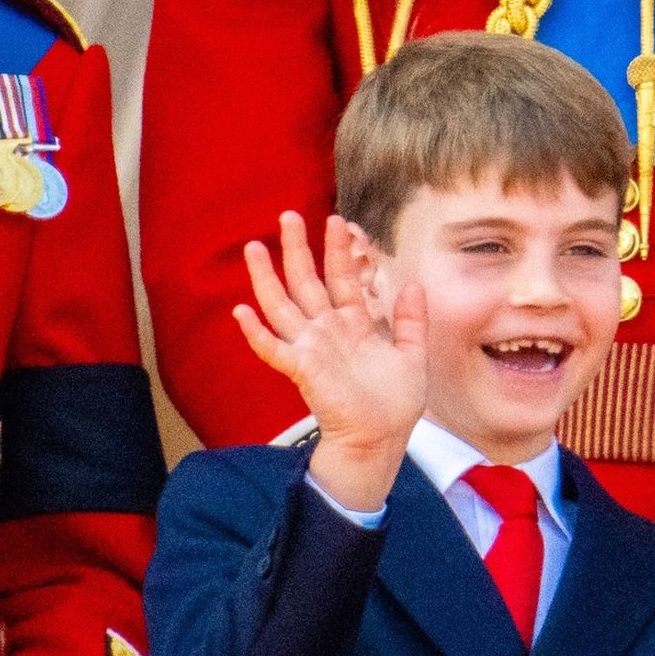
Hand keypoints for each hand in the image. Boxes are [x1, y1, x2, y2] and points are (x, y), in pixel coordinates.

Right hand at [236, 212, 427, 510]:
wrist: (380, 440)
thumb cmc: (394, 404)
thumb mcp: (413, 356)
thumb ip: (411, 321)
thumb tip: (413, 285)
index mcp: (353, 325)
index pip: (342, 278)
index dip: (338, 250)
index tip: (336, 220)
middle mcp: (327, 331)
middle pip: (307, 281)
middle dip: (297, 249)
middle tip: (288, 215)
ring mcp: (311, 348)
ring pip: (282, 306)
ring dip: (266, 278)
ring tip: (254, 247)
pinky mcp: (302, 370)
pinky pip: (272, 349)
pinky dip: (256, 333)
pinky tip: (241, 312)